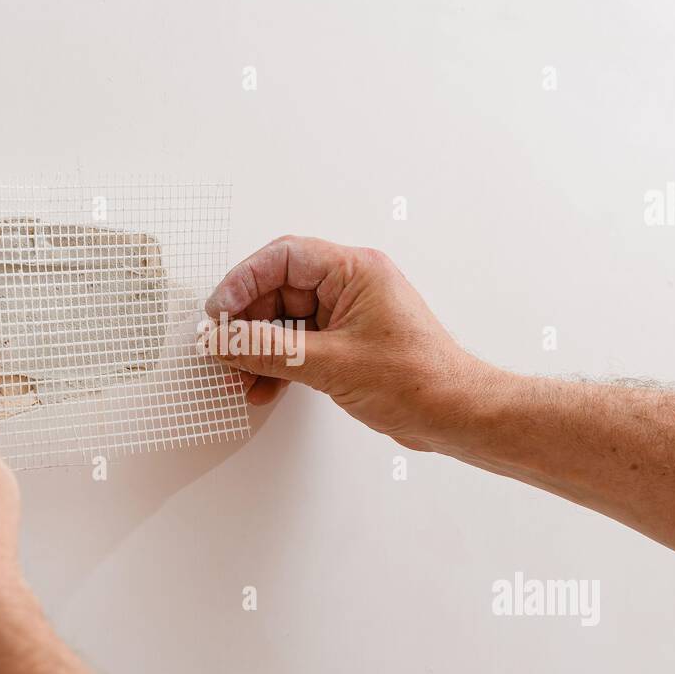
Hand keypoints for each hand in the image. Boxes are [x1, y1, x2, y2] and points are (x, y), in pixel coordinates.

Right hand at [201, 236, 498, 451]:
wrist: (455, 415)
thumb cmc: (418, 380)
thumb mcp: (331, 364)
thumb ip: (267, 351)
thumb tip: (223, 341)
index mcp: (355, 270)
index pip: (283, 258)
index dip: (243, 282)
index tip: (219, 312)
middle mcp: (352, 285)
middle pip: (279, 289)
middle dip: (247, 323)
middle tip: (222, 348)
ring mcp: (349, 314)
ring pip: (285, 320)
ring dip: (258, 348)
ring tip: (238, 375)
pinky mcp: (348, 343)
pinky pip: (299, 344)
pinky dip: (278, 363)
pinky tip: (263, 386)